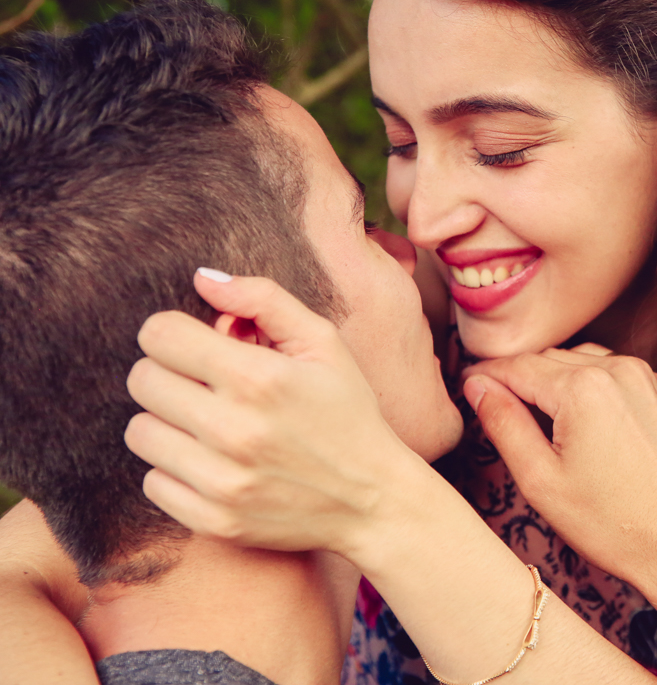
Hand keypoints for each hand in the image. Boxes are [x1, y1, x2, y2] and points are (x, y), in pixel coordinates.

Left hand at [124, 272, 425, 560]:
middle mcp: (235, 430)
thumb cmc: (348, 411)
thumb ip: (264, 300)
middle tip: (204, 383)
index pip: (160, 335)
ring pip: (140, 431)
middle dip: (170, 372)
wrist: (374, 500)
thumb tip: (202, 279)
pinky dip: (175, 469)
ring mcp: (222, 480)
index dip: (175, 332)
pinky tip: (215, 462)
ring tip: (209, 423)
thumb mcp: (324, 344)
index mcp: (260, 378)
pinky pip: (152, 482)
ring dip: (168, 422)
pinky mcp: (213, 520)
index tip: (196, 344)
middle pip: (143, 380)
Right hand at [463, 346, 656, 593]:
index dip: (488, 374)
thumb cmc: (615, 525)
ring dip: (561, 379)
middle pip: (554, 359)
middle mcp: (622, 370)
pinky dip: (600, 390)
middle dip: (523, 376)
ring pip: (590, 363)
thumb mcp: (541, 481)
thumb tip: (478, 386)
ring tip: (541, 414)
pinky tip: (591, 425)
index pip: (519, 367)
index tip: (468, 382)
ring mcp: (654, 381)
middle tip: (498, 401)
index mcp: (584, 387)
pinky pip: (625, 379)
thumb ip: (504, 424)